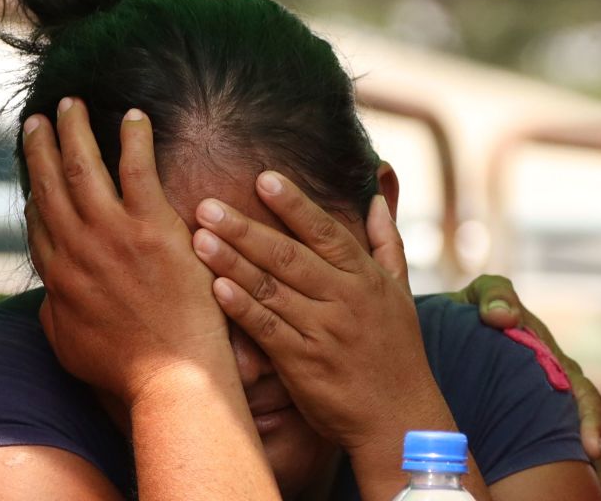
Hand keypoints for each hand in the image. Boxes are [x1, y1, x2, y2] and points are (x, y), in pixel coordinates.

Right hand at [23, 98, 231, 404]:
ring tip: (71, 104)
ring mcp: (113, 235)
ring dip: (74, 131)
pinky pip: (138, 169)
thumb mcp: (71, 348)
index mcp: (59, 276)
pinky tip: (134, 115)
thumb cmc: (127, 370)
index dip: (35, 191)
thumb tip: (49, 298)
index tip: (35, 172)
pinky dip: (133, 138)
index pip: (40, 221)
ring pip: (83, 168)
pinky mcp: (153, 228)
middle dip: (41, 147)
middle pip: (50, 184)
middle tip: (38, 119)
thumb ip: (55, 316)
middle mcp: (77, 248)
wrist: (171, 377)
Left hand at [191, 171, 453, 451]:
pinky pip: (267, 330)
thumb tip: (376, 194)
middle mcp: (344, 299)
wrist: (400, 422)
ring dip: (232, 262)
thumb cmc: (398, 353)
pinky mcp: (302, 364)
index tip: (263, 178)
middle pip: (289, 256)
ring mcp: (323, 332)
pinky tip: (215, 288)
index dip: (294, 204)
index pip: (325, 232)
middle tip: (207, 204)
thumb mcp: (401, 293)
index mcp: (365, 278)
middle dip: (245, 228)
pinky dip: (242, 308)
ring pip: (272, 289)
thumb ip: (386, 241)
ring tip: (199, 238)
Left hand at [446, 277, 600, 500]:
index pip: (583, 394)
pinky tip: (580, 495)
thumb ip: (494, 296)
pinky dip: (569, 475)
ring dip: (590, 472)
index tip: (590, 448)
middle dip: (598, 460)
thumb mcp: (481, 295)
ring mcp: (544, 408)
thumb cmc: (468, 310)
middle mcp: (557, 386)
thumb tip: (503, 317)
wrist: (442, 328)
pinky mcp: (526, 425)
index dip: (590, 420)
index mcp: (553, 360)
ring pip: (574, 445)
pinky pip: (552, 453)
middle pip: (585, 428)